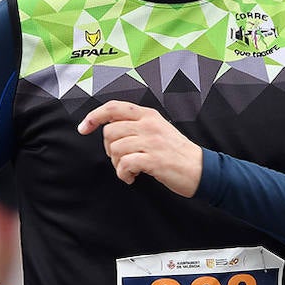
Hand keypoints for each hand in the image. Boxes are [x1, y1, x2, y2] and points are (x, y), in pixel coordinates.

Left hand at [77, 101, 203, 196]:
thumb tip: (109, 129)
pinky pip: (125, 164)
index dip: (94, 116)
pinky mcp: (154, 159)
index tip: (83, 128)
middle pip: (110, 131)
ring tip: (128, 170)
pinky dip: (124, 174)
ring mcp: (152, 141)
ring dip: (116, 164)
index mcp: (148, 115)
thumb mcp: (157, 129)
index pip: (113, 107)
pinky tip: (132, 177)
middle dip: (108, 149)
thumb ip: (136, 125)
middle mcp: (149, 125)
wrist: (201, 170)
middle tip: (121, 159)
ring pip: (115, 148)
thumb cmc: (177, 152)